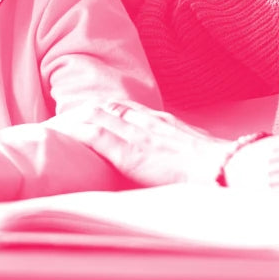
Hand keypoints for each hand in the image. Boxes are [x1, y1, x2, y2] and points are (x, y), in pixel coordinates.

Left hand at [58, 101, 231, 186]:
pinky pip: (95, 135)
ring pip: (94, 116)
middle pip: (106, 107)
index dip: (105, 112)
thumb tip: (182, 169)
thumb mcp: (200, 157)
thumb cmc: (221, 171)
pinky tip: (57, 136)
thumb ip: (183, 157)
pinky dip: (73, 132)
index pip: (127, 109)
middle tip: (59, 121)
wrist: (229, 171)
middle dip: (82, 113)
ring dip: (71, 121)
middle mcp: (149, 122)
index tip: (88, 117)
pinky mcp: (130, 151)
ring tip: (48, 129)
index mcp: (165, 124)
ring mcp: (138, 135)